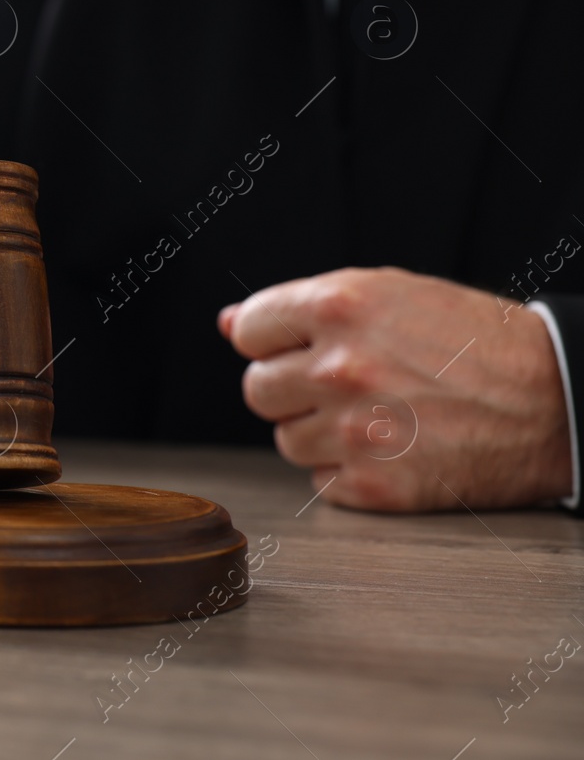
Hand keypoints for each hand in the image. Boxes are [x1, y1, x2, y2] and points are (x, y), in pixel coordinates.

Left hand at [219, 267, 572, 511]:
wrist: (556, 402)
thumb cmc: (472, 342)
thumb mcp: (391, 295)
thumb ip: (302, 308)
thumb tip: (229, 323)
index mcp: (340, 307)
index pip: (250, 331)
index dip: (273, 341)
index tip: (299, 348)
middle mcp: (340, 367)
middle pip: (257, 389)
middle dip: (291, 389)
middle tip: (344, 387)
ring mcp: (355, 431)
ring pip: (285, 439)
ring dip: (318, 431)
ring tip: (376, 416)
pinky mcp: (375, 487)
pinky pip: (319, 481)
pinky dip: (347, 471)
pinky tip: (391, 449)